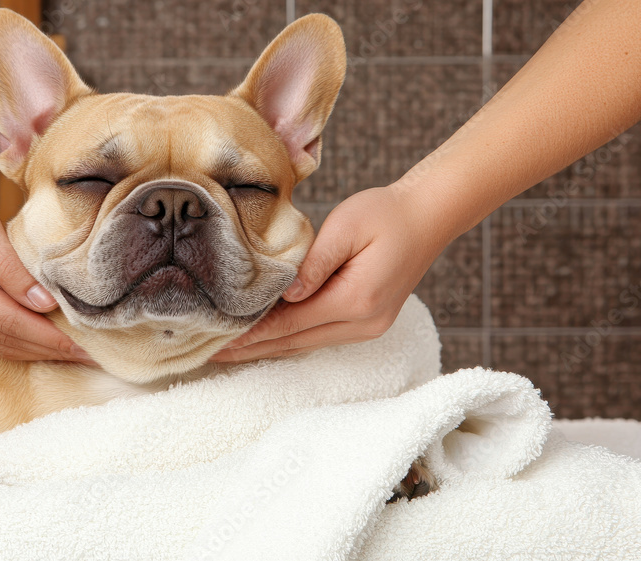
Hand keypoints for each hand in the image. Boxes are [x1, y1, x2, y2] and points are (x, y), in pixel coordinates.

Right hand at [0, 165, 91, 362]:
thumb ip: (11, 267)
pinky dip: (13, 340)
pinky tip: (39, 339)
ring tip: (71, 352)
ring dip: (33, 350)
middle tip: (89, 357)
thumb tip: (44, 304)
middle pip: (4, 340)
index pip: (11, 323)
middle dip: (49, 351)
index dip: (50, 338)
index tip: (84, 348)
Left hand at [210, 186, 449, 362]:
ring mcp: (368, 327)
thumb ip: (314, 262)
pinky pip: (320, 336)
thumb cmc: (385, 213)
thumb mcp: (346, 226)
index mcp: (357, 298)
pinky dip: (290, 340)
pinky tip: (266, 341)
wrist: (428, 217)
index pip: (292, 322)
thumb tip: (285, 294)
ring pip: (307, 344)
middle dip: (253, 348)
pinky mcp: (368, 323)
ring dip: (269, 348)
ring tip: (231, 352)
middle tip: (211, 355)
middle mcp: (364, 322)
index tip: (220, 340)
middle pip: (296, 342)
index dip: (254, 333)